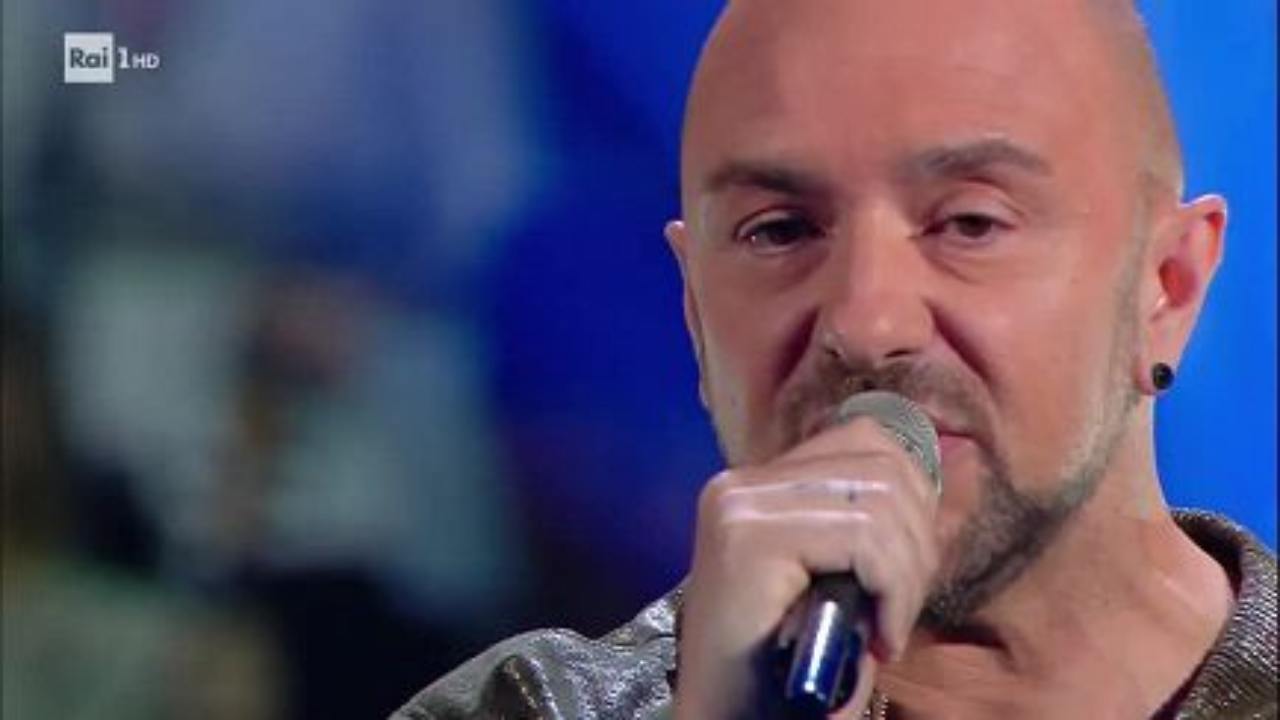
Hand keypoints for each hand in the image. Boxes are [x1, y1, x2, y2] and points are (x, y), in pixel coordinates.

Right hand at [673, 417, 939, 718]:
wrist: (725, 716)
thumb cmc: (782, 659)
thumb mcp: (834, 576)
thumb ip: (871, 522)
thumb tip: (955, 461)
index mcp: (760, 481)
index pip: (866, 442)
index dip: (914, 499)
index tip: (907, 571)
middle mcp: (742, 481)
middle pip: (882, 467)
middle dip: (918, 544)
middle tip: (900, 610)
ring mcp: (741, 503)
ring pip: (880, 504)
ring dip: (906, 577)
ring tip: (887, 627)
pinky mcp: (748, 538)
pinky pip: (863, 540)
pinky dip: (893, 593)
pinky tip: (878, 638)